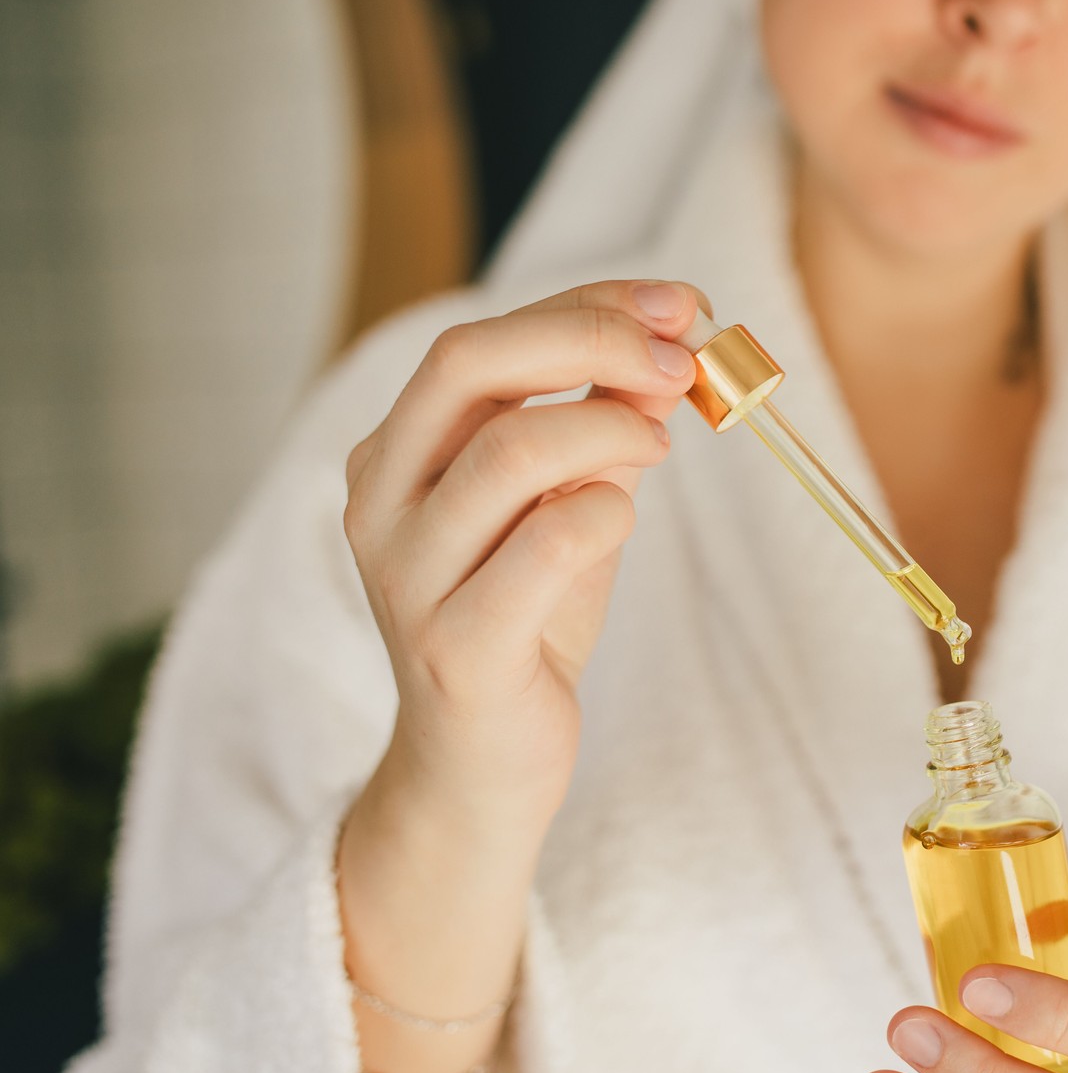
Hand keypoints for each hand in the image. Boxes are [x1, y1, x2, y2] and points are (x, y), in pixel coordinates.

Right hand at [342, 279, 702, 858]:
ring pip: (511, 449)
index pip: (481, 339)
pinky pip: (545, 545)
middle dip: (592, 339)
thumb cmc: (524, 624)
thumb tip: (668, 346)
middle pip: (470, 363)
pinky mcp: (458, 647)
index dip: (587, 306)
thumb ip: (601, 427)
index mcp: (396, 454)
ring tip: (661, 449)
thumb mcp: (567, 506)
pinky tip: (623, 519)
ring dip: (611, 429)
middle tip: (682, 358)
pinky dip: (606, 513)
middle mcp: (381, 502)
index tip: (679, 303)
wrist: (479, 769)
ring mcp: (409, 575)